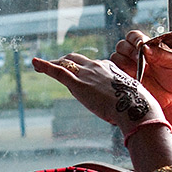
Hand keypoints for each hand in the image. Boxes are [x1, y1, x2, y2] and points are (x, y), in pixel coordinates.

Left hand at [32, 53, 164, 133]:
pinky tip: (34, 62)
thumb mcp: (129, 100)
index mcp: (110, 68)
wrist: (135, 108)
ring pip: (65, 63)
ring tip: (38, 65)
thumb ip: (121, 101)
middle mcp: (97, 66)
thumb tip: (121, 112)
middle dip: (63, 61)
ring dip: (51, 63)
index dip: (82, 70)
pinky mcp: (78, 83)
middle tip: (53, 65)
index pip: (91, 65)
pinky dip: (44, 66)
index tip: (78, 76)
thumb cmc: (136, 108)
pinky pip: (58, 71)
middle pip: (75, 59)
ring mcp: (87, 73)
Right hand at [110, 30, 171, 111]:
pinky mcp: (122, 80)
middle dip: (129, 50)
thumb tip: (145, 47)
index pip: (134, 36)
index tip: (140, 45)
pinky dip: (118, 72)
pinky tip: (130, 77)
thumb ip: (160, 52)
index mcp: (146, 48)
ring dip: (124, 61)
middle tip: (139, 59)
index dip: (135, 39)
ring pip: (115, 57)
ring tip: (136, 70)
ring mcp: (127, 68)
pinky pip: (112, 72)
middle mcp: (134, 56)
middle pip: (121, 45)